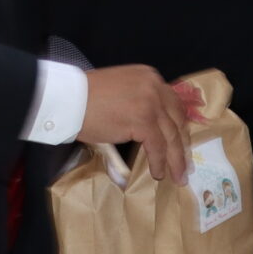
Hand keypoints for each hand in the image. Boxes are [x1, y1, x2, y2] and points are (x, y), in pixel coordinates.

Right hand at [81, 64, 202, 181]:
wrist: (67, 99)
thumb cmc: (85, 97)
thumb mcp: (121, 90)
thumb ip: (138, 100)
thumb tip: (149, 125)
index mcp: (150, 77)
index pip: (173, 104)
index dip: (178, 125)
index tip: (182, 142)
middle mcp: (155, 87)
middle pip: (177, 120)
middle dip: (182, 144)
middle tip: (186, 163)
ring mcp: (151, 103)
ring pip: (171, 136)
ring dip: (176, 159)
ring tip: (178, 176)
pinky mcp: (143, 121)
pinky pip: (158, 147)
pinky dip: (159, 162)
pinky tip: (157, 174)